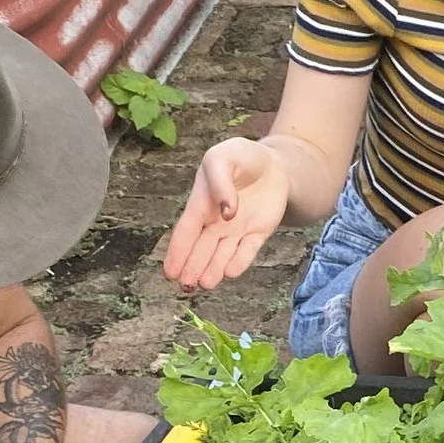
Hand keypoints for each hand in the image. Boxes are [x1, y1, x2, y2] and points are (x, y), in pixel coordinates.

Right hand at [164, 138, 292, 290]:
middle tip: (186, 285)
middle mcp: (216, 222)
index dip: (177, 251)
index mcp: (201, 203)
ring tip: (204, 284)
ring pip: (221, 255)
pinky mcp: (257, 234)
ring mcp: (237, 230)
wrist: (274, 164)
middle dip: (192, 267)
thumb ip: (221, 181)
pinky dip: (239, 262)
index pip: (186, 231)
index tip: (169, 272)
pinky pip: (247, 251)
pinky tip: (230, 273)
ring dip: (212, 270)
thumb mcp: (223, 157)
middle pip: (200, 249)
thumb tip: (226, 213)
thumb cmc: (241, 157)